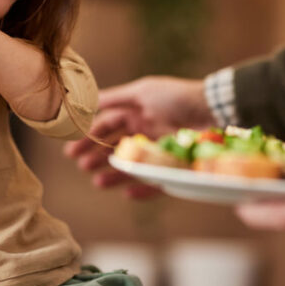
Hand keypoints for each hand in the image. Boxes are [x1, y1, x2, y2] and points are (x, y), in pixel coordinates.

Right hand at [63, 76, 215, 197]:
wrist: (212, 109)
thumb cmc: (176, 97)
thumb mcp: (142, 91)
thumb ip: (115, 98)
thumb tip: (88, 100)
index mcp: (135, 114)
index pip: (106, 126)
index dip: (89, 136)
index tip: (72, 147)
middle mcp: (143, 133)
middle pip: (114, 147)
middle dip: (96, 156)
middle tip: (81, 165)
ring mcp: (156, 151)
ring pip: (130, 167)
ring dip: (113, 174)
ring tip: (97, 181)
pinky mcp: (171, 167)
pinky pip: (153, 182)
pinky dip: (140, 189)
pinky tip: (126, 194)